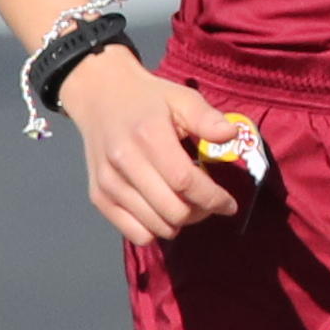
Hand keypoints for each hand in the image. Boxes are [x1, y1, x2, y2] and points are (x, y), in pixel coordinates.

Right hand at [59, 48, 251, 243]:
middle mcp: (124, 162)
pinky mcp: (99, 197)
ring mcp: (109, 183)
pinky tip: (161, 210)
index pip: (185, 181)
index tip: (229, 204)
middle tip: (207, 202)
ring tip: (185, 203)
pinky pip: (136, 234)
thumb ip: (206, 118)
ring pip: (157, 227)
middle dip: (200, 212)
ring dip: (180, 222)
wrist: (99, 95)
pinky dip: (155, 229)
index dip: (213, 198)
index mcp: (148, 135)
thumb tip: (231, 135)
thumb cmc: (146, 99)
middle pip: (173, 210)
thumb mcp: (181, 98)